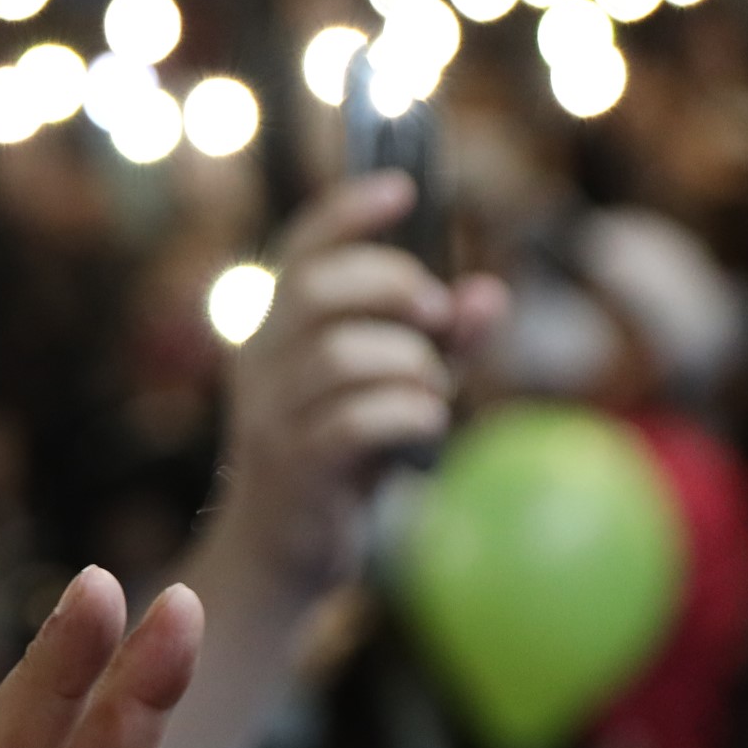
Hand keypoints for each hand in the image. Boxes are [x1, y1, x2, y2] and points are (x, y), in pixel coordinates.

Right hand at [147, 176, 506, 747]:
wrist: (279, 558)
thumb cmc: (336, 465)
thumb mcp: (387, 391)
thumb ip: (436, 344)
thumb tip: (488, 292)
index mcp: (272, 334)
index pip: (300, 252)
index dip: (346, 213)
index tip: (402, 189)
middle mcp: (260, 364)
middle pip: (320, 291)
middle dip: (393, 288)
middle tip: (433, 318)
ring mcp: (271, 415)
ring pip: (351, 357)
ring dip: (414, 368)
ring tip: (430, 395)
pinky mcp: (296, 467)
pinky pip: (364, 420)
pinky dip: (411, 414)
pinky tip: (423, 429)